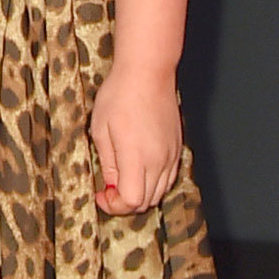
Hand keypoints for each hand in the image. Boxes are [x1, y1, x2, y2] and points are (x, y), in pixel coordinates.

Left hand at [89, 69, 181, 216]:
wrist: (148, 72)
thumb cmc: (120, 95)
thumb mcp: (101, 129)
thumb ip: (108, 163)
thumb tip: (111, 186)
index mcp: (137, 157)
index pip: (132, 201)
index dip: (114, 205)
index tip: (102, 194)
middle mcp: (159, 160)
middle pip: (146, 202)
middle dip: (124, 203)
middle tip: (108, 189)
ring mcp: (171, 155)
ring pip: (159, 192)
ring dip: (140, 193)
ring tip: (122, 178)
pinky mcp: (177, 148)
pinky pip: (168, 178)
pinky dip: (153, 182)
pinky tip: (138, 169)